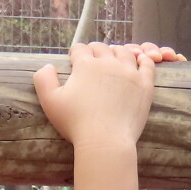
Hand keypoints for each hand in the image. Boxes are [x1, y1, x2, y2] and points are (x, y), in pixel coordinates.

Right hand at [32, 42, 185, 148]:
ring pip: (124, 52)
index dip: (76, 54)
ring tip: (114, 60)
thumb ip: (43, 79)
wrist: (105, 142)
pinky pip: (147, 64)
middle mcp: (108, 63)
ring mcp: (129, 72)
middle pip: (102, 47)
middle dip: (95, 52)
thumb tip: (48, 66)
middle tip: (94, 61)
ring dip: (117, 53)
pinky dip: (143, 60)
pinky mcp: (145, 85)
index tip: (75, 61)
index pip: (80, 48)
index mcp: (85, 65)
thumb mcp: (49, 102)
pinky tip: (139, 62)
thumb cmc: (75, 124)